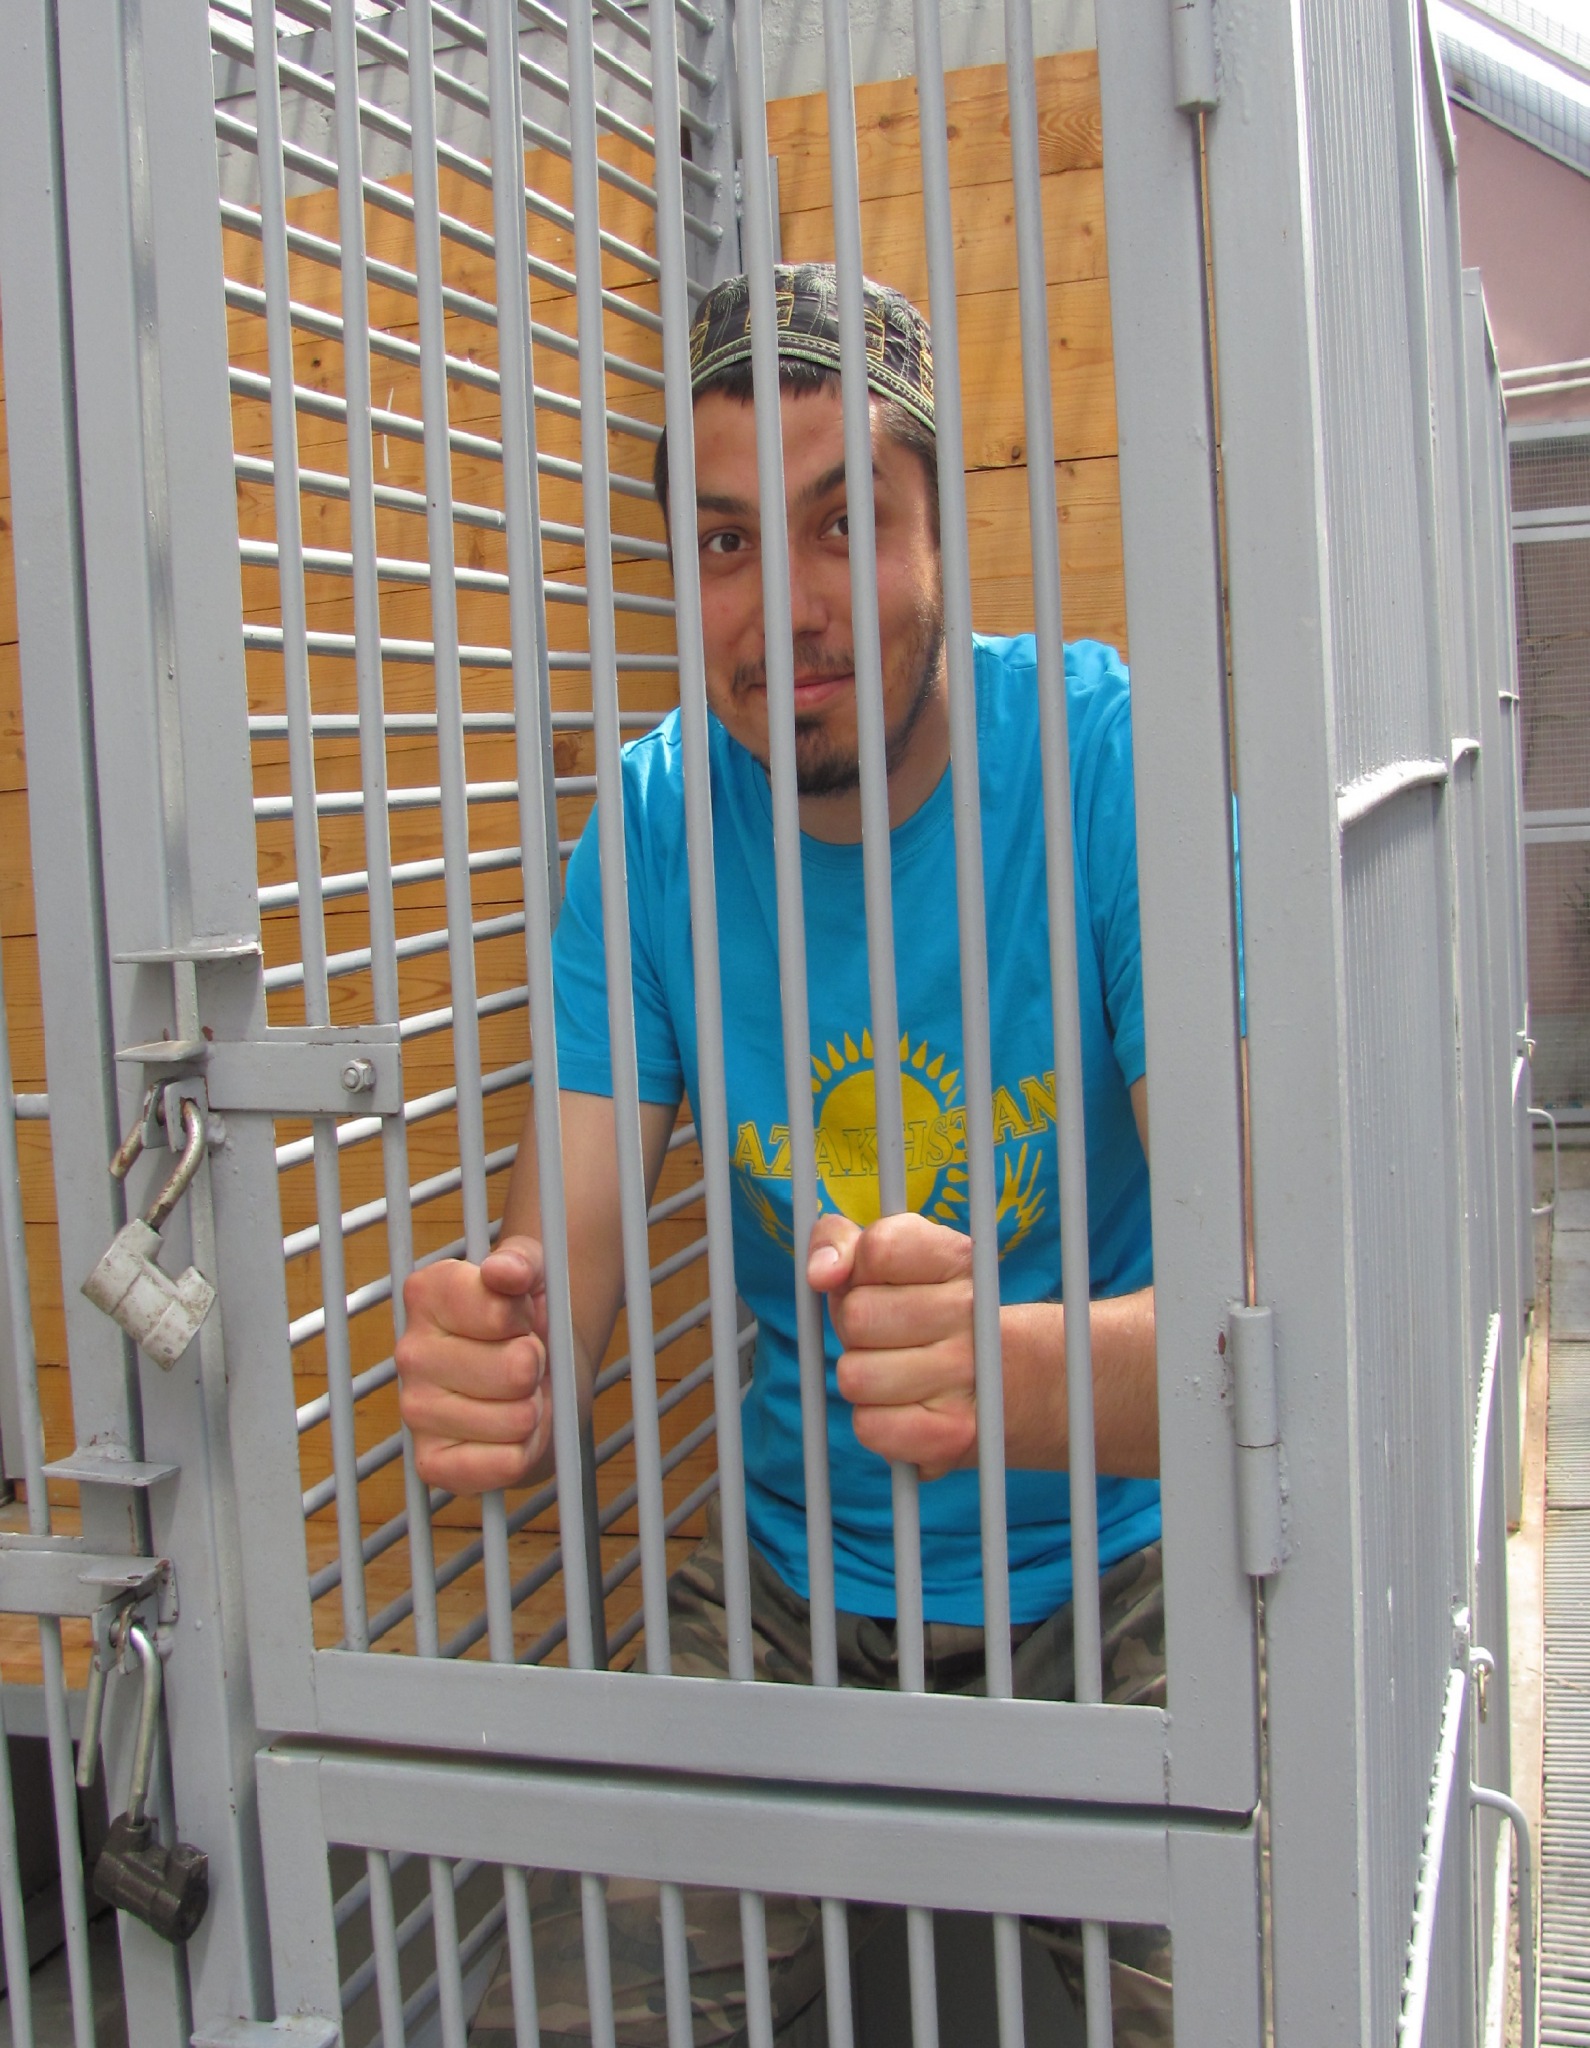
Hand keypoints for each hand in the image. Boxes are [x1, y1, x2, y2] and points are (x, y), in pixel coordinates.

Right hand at [395, 1235, 552, 1493]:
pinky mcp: (431, 1463)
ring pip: (516, 1417)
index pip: (500, 1310)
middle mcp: (409, 1352)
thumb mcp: (536, 1273)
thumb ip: (523, 1263)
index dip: (526, 1316)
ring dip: (533, 1408)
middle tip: (521, 1361)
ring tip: (516, 1394)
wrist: (536, 1376)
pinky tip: (509, 1433)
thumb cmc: (527, 1323)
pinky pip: (502, 1464)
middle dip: (535, 1365)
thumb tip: (504, 1271)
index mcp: (426, 1294)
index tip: (517, 1316)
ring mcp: (415, 1410)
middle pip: (516, 1368)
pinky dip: (523, 1451)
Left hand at [806, 1211, 978, 1480]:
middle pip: (856, 1316)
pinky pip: (868, 1426)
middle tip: (885, 1333)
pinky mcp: (954, 1433)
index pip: (877, 1248)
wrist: (1010, 1380)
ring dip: (862, 1375)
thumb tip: (819, 1272)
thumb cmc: (924, 1309)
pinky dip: (875, 1420)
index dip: (857, 1268)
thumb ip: (838, 1241)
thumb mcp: (890, 1258)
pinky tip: (904, 1406)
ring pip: (854, 1376)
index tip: (876, 1280)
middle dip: (855, 1327)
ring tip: (895, 1369)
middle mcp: (970, 1311)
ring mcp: (968, 1374)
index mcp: (956, 1257)